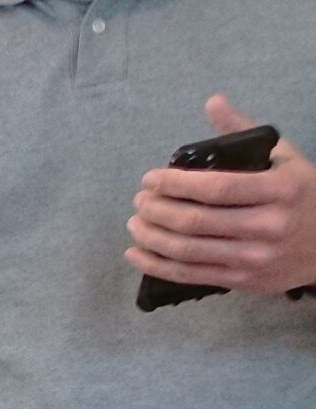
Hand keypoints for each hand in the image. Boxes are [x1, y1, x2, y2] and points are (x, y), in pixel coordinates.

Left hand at [126, 96, 315, 294]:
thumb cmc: (303, 195)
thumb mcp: (284, 158)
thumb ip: (244, 132)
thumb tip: (213, 102)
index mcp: (280, 190)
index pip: (217, 188)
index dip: (175, 184)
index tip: (150, 179)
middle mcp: (268, 225)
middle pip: (195, 221)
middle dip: (157, 209)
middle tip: (140, 200)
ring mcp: (256, 257)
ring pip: (188, 250)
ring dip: (151, 236)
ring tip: (136, 222)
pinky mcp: (245, 280)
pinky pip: (191, 275)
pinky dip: (156, 265)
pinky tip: (136, 253)